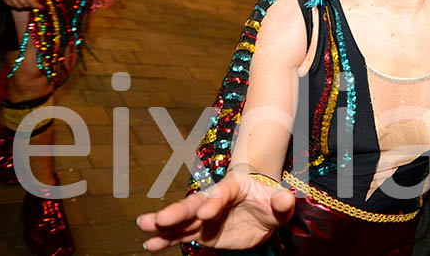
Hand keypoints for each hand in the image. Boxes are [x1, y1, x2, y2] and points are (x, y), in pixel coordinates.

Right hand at [137, 172, 294, 251]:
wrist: (262, 210)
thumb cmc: (270, 200)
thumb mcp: (279, 201)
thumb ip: (281, 201)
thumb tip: (286, 197)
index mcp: (234, 186)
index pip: (222, 193)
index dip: (214, 202)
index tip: (206, 213)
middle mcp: (214, 200)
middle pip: (195, 203)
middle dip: (178, 211)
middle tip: (160, 218)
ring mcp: (205, 216)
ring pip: (182, 220)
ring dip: (163, 224)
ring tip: (143, 226)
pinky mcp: (202, 232)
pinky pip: (181, 235)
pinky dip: (165, 239)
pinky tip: (149, 244)